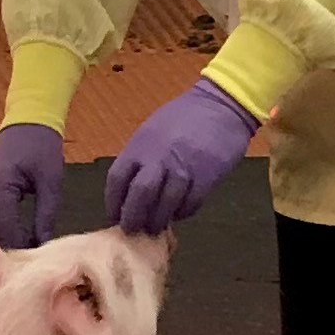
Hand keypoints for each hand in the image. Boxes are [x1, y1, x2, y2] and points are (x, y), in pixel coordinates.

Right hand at [0, 124, 64, 248]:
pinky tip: (19, 229)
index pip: (6, 226)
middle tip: (34, 256)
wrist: (29, 118)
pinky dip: (3, 220)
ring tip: (28, 244)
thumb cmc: (43, 146)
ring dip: (8, 232)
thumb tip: (44, 244)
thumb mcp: (50, 182)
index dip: (20, 244)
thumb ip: (45, 215)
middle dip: (13, 241)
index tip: (36, 258)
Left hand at [104, 79, 256, 233]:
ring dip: (158, 220)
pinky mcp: (206, 178)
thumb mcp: (152, 130)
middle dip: (132, 218)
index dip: (113, 202)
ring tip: (156, 227)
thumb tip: (130, 188)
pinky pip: (190, 204)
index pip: (117, 179)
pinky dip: (182, 213)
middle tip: (132, 230)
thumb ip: (141, 157)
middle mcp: (158, 158)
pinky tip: (180, 212)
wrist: (221, 105)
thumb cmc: (184, 116)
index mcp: (140, 145)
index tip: (113, 216)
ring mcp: (183, 169)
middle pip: (139, 196)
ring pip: (165, 205)